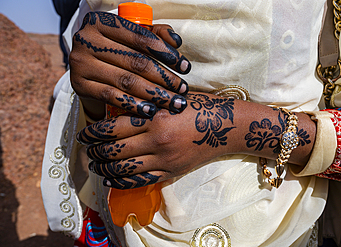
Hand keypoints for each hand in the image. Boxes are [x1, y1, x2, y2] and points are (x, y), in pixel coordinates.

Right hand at [69, 11, 190, 119]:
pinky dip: (133, 105)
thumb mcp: (133, 37)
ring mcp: (80, 63)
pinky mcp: (79, 85)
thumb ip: (156, 34)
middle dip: (164, 77)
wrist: (88, 70)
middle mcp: (86, 39)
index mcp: (101, 21)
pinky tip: (151, 110)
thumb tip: (176, 41)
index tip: (185, 67)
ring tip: (173, 102)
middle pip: (135, 61)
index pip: (140, 37)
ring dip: (154, 94)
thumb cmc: (117, 51)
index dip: (166, 53)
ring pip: (125, 80)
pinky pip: (111, 96)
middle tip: (182, 89)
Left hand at [76, 92, 237, 188]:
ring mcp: (164, 159)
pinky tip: (110, 179)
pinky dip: (122, 182)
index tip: (84, 134)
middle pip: (115, 150)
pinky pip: (141, 181)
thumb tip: (118, 111)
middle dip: (95, 151)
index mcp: (155, 118)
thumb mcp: (171, 100)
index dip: (94, 133)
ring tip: (94, 164)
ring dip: (104, 168)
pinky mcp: (171, 171)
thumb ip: (147, 105)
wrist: (227, 127)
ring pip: (124, 168)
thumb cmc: (200, 107)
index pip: (114, 128)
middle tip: (86, 149)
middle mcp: (157, 141)